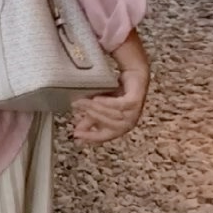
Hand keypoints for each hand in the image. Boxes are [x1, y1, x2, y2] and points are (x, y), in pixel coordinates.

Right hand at [72, 28, 148, 145]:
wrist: (133, 75)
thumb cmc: (118, 91)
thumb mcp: (100, 106)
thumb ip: (90, 118)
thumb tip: (77, 131)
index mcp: (119, 127)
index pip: (104, 137)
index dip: (90, 137)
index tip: (76, 134)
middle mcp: (128, 123)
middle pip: (108, 125)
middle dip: (91, 116)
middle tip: (77, 105)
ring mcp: (133, 112)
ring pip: (112, 115)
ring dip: (96, 108)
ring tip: (83, 101)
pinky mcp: (135, 101)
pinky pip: (120, 105)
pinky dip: (107, 103)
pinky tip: (97, 98)